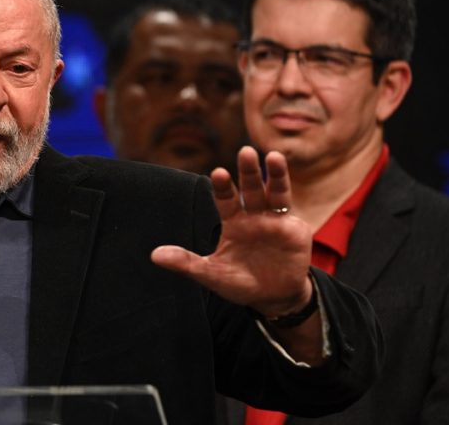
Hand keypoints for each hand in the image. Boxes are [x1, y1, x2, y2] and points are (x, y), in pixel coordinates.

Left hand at [151, 146, 312, 317]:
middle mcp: (253, 215)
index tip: (218, 172)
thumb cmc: (240, 282)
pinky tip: (289, 196)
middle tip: (245, 151)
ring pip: (275, 192)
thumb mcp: (211, 274)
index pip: (225, 199)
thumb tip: (154, 255)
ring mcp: (275, 220)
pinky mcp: (293, 229)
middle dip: (248, 171)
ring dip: (275, 174)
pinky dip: (289, 201)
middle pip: (250, 188)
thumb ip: (186, 263)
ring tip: (273, 156)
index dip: (222, 186)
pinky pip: (291, 213)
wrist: (273, 297)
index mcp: (232, 221)